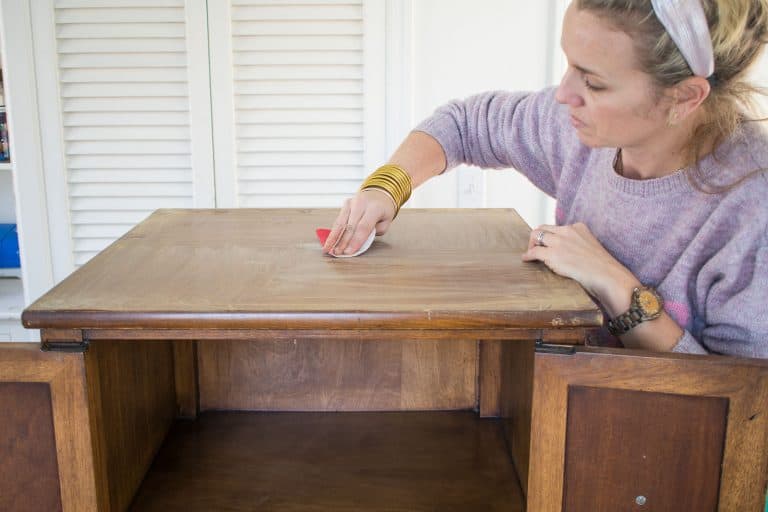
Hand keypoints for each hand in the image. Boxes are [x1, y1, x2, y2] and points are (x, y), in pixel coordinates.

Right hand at [322, 189, 396, 255]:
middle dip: (342, 242)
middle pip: (349, 226)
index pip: (363, 227)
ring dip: (334, 237)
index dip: (355, 241)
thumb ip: (374, 232)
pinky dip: (334, 232)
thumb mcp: (385, 222)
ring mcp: (352, 202)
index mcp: (374, 208)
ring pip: (340, 222)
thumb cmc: (383, 209)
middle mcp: (361, 203)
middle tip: (337, 253)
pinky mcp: (345, 204)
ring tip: (328, 248)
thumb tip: (359, 242)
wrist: (379, 193)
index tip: (349, 252)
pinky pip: (339, 220)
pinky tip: (330, 240)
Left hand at [522, 223, 639, 314]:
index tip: (546, 243)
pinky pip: (534, 252)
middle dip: (536, 237)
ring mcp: (559, 242)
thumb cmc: (602, 267)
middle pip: (543, 228)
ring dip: (531, 245)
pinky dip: (528, 255)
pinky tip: (526, 259)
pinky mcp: (553, 254)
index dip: (549, 235)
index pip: (557, 227)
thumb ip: (577, 245)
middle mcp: (567, 230)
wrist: (608, 275)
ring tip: (530, 253)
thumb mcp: (590, 247)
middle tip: (534, 248)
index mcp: (578, 227)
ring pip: (536, 236)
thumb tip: (565, 253)